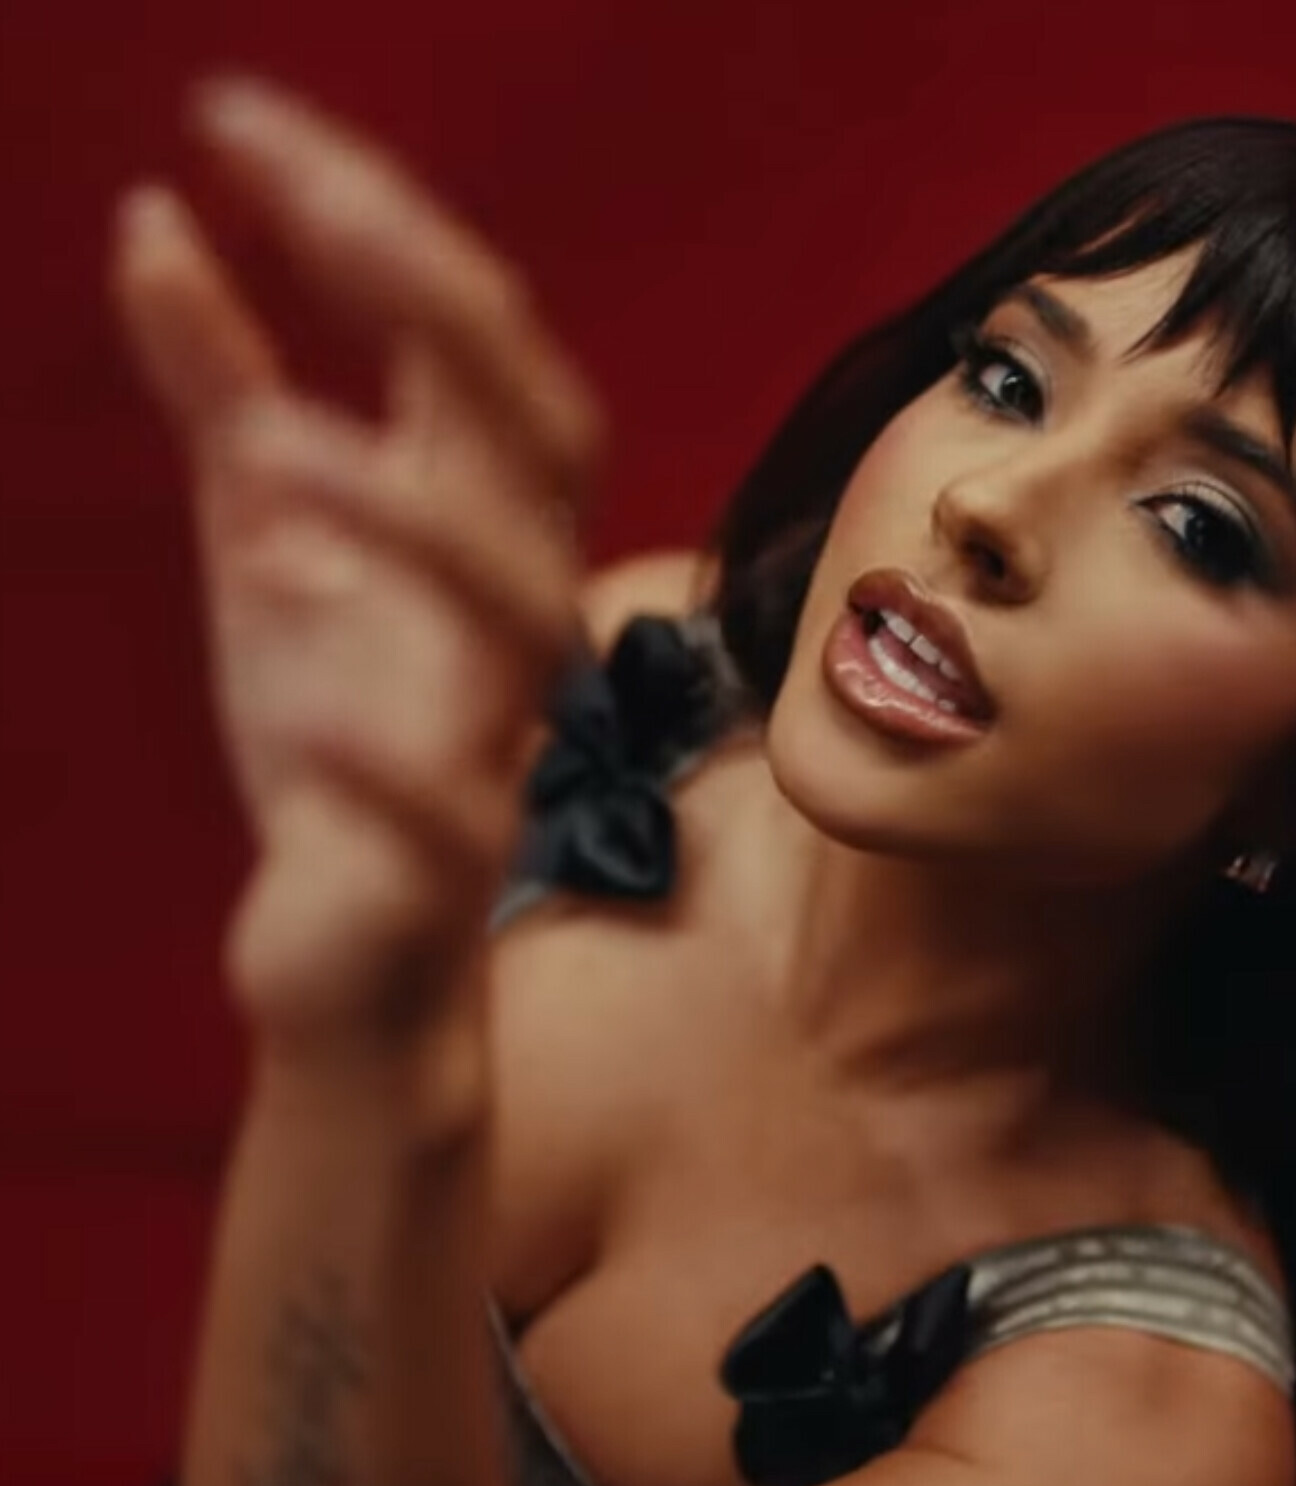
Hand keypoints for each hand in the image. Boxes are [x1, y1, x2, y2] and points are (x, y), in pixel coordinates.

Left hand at [113, 77, 601, 1046]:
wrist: (358, 954)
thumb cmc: (335, 741)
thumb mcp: (260, 545)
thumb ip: (220, 391)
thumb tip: (153, 218)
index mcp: (470, 521)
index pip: (469, 341)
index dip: (378, 220)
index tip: (238, 118)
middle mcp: (504, 605)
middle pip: (540, 433)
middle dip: (442, 306)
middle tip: (305, 194)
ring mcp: (490, 731)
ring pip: (522, 610)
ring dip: (415, 518)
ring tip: (270, 449)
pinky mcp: (449, 865)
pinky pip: (447, 808)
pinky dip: (380, 759)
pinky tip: (296, 712)